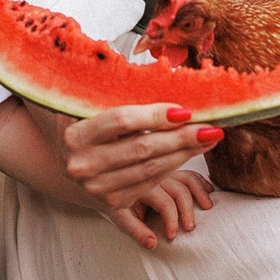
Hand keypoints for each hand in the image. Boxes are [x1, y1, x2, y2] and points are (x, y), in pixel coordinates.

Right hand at [62, 103, 221, 206]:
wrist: (67, 157)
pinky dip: (173, 168)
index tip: (185, 111)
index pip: (122, 121)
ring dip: (184, 154)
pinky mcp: (112, 202)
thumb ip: (118, 91)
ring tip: (208, 138)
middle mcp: (82, 165)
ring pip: (150, 170)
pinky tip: (189, 154)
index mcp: (74, 134)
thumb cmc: (86, 120)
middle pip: (142, 149)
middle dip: (181, 137)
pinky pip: (150, 185)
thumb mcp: (90, 102)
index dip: (155, 115)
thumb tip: (164, 76)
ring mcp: (96, 187)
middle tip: (211, 127)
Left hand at [107, 168, 215, 248]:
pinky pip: (189, 172)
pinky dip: (201, 181)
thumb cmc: (118, 203)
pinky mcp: (171, 170)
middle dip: (187, 210)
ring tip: (207, 207)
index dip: (172, 220)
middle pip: (179, 190)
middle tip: (190, 228)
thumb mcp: (121, 219)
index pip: (164, 202)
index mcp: (141, 187)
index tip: (173, 236)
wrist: (112, 184)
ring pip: (187, 177)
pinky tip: (210, 191)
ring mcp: (164, 172)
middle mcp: (155, 176)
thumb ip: (136, 232)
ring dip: (200, 192)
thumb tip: (153, 244)